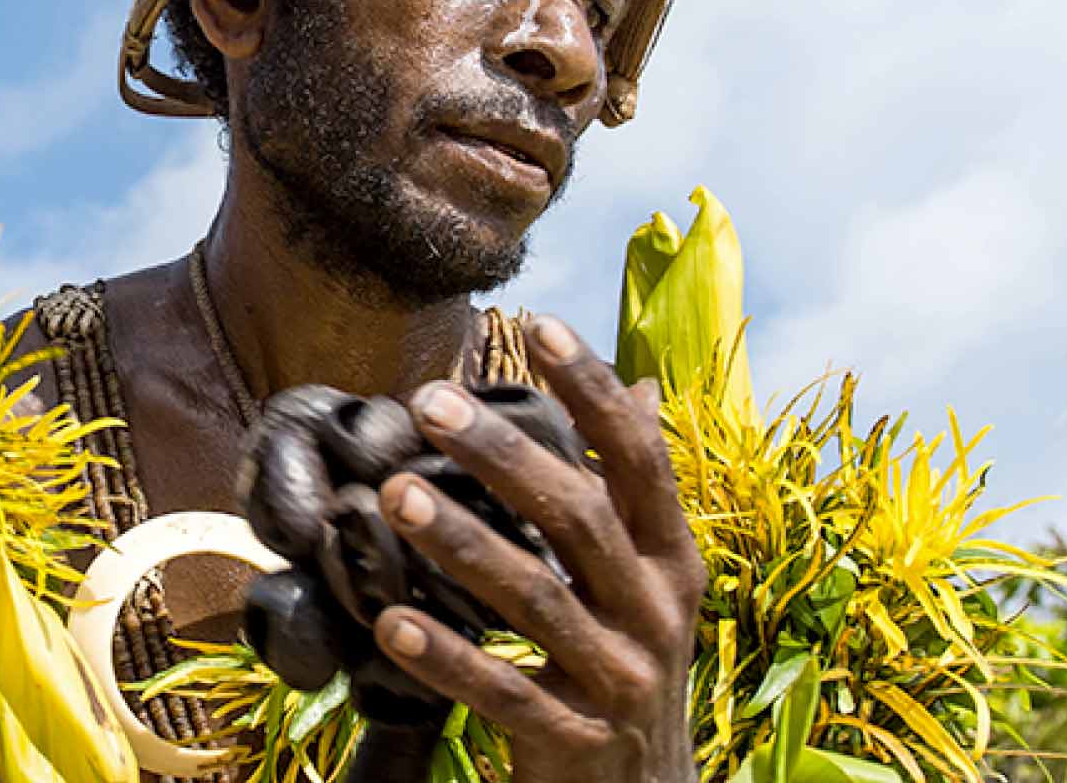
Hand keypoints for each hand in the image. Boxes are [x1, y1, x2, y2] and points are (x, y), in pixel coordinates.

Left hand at [371, 316, 702, 782]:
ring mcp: (620, 682)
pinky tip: (392, 622)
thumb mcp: (650, 582)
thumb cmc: (630, 667)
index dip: (595, 390)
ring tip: (395, 494)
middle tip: (431, 403)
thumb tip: (648, 389)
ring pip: (539, 602)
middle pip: (583, 518)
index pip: (641, 460)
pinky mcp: (577, 742)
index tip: (536, 326)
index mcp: (674, 563)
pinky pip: (505, 694)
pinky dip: (449, 657)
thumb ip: (636, 496)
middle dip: (506, 455)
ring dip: (463, 543)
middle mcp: (657, 615)